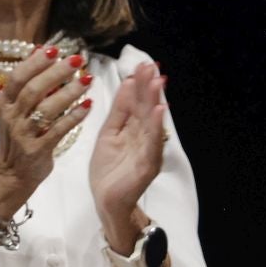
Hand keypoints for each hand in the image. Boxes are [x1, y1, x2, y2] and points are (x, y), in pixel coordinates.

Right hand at [0, 45, 93, 218]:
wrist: (11, 174)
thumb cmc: (17, 136)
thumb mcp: (15, 109)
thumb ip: (27, 84)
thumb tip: (40, 52)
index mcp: (5, 102)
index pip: (17, 77)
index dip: (34, 63)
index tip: (53, 49)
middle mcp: (12, 116)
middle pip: (33, 90)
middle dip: (55, 73)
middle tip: (76, 60)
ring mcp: (24, 134)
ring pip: (46, 109)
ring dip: (68, 93)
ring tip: (87, 80)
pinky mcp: (39, 150)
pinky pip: (58, 131)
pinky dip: (74, 117)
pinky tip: (88, 106)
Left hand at [91, 61, 167, 241]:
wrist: (107, 202)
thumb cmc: (108, 169)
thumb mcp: (109, 134)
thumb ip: (119, 112)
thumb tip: (127, 84)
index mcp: (133, 130)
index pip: (137, 103)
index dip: (140, 84)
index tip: (142, 64)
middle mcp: (144, 139)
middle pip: (146, 109)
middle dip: (149, 87)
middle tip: (152, 65)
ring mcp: (147, 152)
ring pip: (151, 123)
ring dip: (154, 102)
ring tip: (157, 82)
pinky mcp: (146, 166)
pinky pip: (152, 144)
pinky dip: (155, 128)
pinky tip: (158, 113)